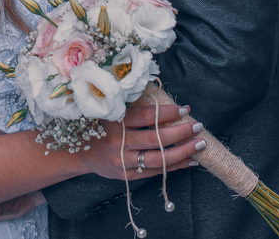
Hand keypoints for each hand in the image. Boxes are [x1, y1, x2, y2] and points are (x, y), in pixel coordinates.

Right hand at [80, 104, 205, 180]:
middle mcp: (119, 143)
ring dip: (182, 152)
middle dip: (180, 132)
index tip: (185, 109)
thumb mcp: (109, 112)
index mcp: (115, 122)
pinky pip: (155, 172)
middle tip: (197, 126)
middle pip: (156, 138)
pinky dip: (174, 166)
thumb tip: (164, 102)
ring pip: (158, 159)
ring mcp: (123, 161)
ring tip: (200, 144)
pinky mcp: (127, 175)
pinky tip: (190, 161)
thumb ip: (132, 107)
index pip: (147, 116)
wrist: (78, 152)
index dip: (168, 112)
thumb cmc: (98, 127)